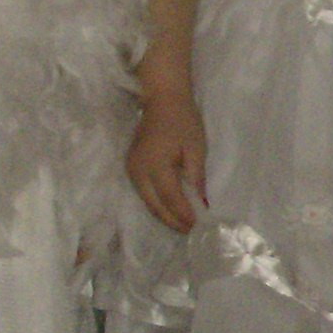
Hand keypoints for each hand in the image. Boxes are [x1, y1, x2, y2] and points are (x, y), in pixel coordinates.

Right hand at [128, 91, 207, 233]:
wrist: (162, 100)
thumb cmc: (183, 121)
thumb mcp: (196, 149)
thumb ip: (196, 178)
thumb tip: (201, 204)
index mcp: (155, 164)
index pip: (170, 198)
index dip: (183, 214)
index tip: (197, 226)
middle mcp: (138, 171)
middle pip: (155, 205)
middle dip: (173, 221)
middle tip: (190, 232)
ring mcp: (131, 170)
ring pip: (148, 202)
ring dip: (164, 215)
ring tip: (183, 225)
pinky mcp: (131, 168)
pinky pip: (144, 193)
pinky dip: (158, 204)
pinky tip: (171, 209)